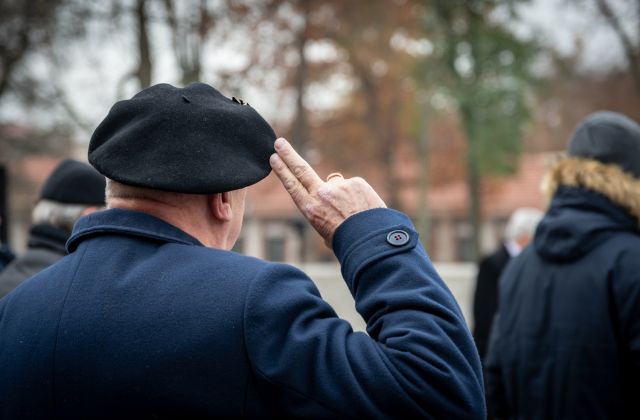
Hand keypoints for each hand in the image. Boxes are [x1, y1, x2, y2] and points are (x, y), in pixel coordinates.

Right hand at [270, 138, 385, 247]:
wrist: (371, 239)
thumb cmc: (348, 241)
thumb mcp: (327, 232)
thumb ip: (324, 212)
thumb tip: (332, 201)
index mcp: (311, 209)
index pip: (292, 185)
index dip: (282, 170)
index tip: (274, 158)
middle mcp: (321, 194)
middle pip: (301, 169)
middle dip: (288, 155)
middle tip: (279, 142)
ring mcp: (339, 186)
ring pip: (337, 185)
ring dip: (343, 195)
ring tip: (354, 212)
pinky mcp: (355, 182)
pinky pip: (354, 187)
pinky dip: (358, 196)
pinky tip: (364, 208)